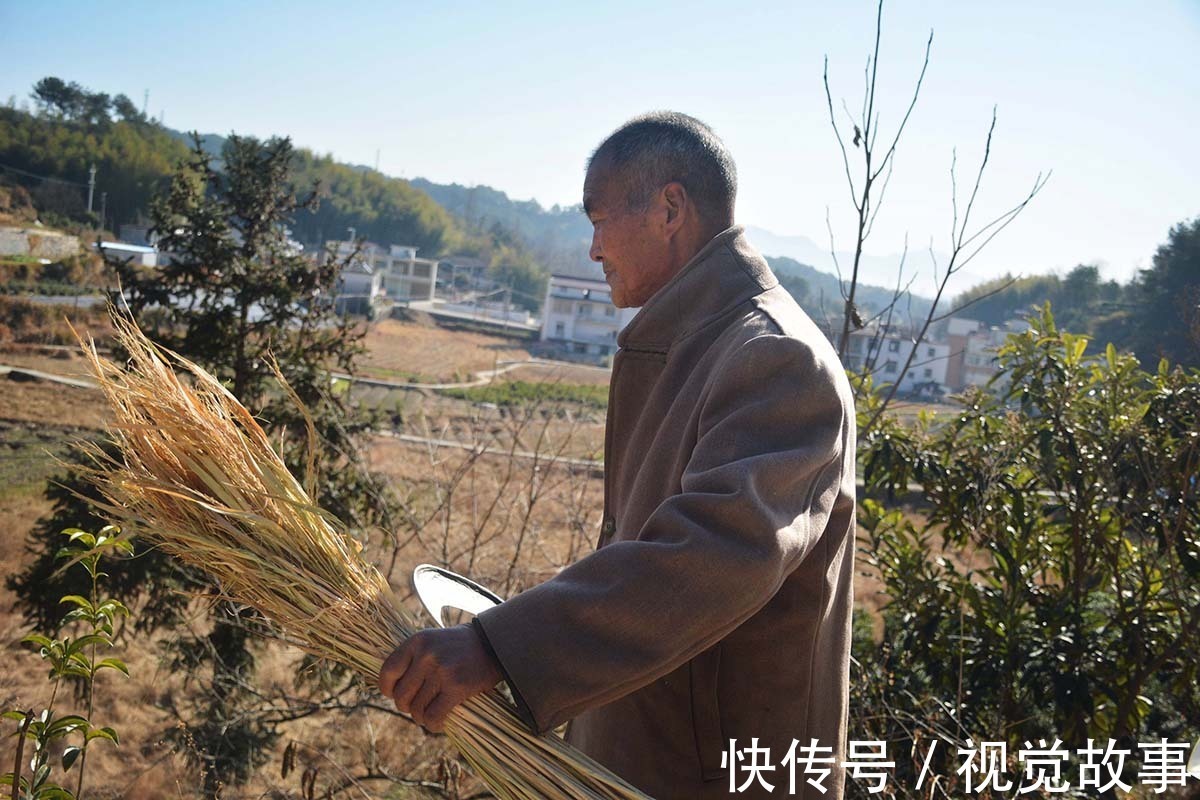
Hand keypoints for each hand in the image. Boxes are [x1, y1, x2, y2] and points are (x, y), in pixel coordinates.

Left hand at [378, 624, 502, 732]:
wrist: (494, 644)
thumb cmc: (460, 646)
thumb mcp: (432, 641)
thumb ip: (413, 659)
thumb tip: (391, 690)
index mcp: (417, 641)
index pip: (387, 672)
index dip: (388, 689)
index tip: (395, 694)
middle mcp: (426, 655)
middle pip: (401, 696)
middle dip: (407, 707)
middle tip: (418, 706)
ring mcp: (441, 671)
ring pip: (417, 709)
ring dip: (422, 717)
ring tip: (430, 714)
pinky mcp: (456, 687)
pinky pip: (434, 716)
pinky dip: (434, 724)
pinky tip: (439, 723)